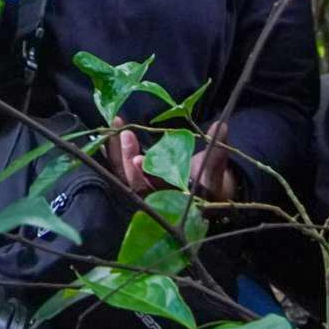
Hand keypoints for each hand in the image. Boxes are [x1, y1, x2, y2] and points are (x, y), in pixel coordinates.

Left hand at [105, 119, 242, 200]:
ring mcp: (142, 190)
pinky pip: (120, 169)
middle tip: (127, 136)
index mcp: (174, 202)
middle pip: (135, 184)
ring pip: (123, 176)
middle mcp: (154, 199)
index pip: (158, 191)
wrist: (201, 192)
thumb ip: (217, 152)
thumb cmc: (209, 183)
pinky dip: (113, 153)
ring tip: (116, 127)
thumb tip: (221, 127)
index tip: (139, 159)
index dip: (148, 176)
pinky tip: (108, 136)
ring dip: (117, 153)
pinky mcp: (134, 180)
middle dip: (128, 161)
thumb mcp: (214, 171)